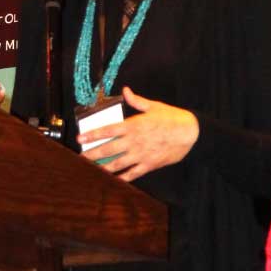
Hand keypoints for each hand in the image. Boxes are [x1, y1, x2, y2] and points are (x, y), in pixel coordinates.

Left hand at [81, 86, 198, 181]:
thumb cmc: (172, 118)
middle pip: (109, 149)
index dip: (93, 135)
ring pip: (118, 163)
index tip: (80, 139)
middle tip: (80, 158)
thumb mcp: (153, 106)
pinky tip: (113, 180)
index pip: (108, 130)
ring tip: (91, 170)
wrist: (191, 133)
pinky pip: (132, 174)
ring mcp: (141, 155)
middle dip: (92, 154)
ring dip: (103, 168)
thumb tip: (125, 90)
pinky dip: (122, 178)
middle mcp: (135, 141)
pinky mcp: (149, 165)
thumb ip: (136, 100)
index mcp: (134, 125)